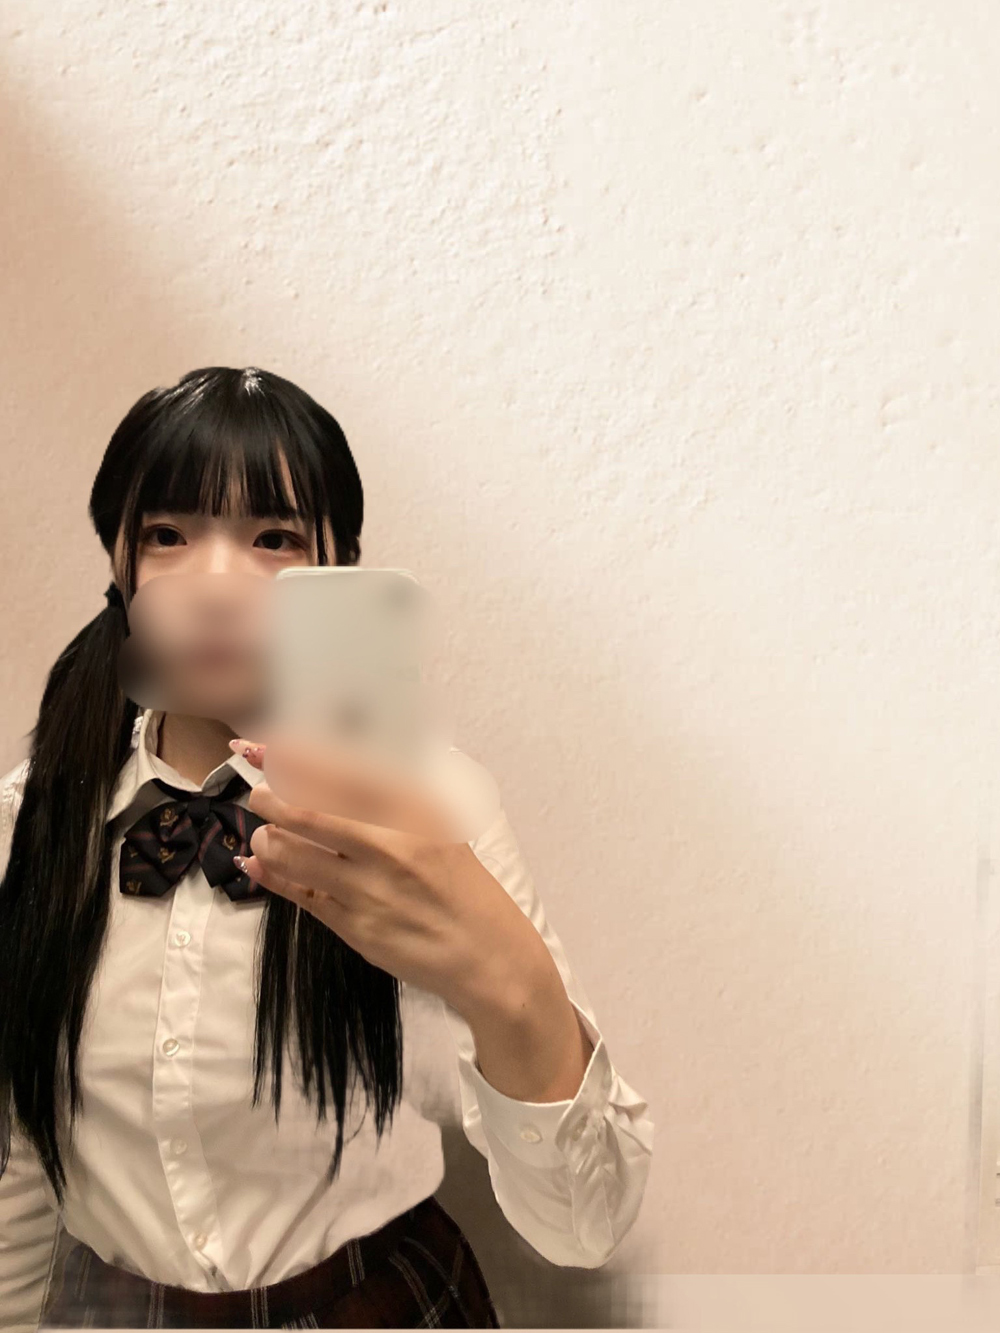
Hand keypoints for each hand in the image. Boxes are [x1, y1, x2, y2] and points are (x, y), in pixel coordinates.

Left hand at [229, 733, 542, 1015]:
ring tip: (265, 834)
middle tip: (258, 794)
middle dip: (271, 799)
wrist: (484, 952)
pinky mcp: (353, 925)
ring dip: (268, 839)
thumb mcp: (438, 826)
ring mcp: (368, 887)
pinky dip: (270, 876)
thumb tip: (330, 772)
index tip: (268, 746)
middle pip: (309, 811)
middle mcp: (389, 843)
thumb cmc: (461, 884)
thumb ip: (390, 799)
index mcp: (414, 810)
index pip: (343, 773)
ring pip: (295, 854)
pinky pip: (299, 894)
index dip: (298, 757)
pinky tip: (256, 864)